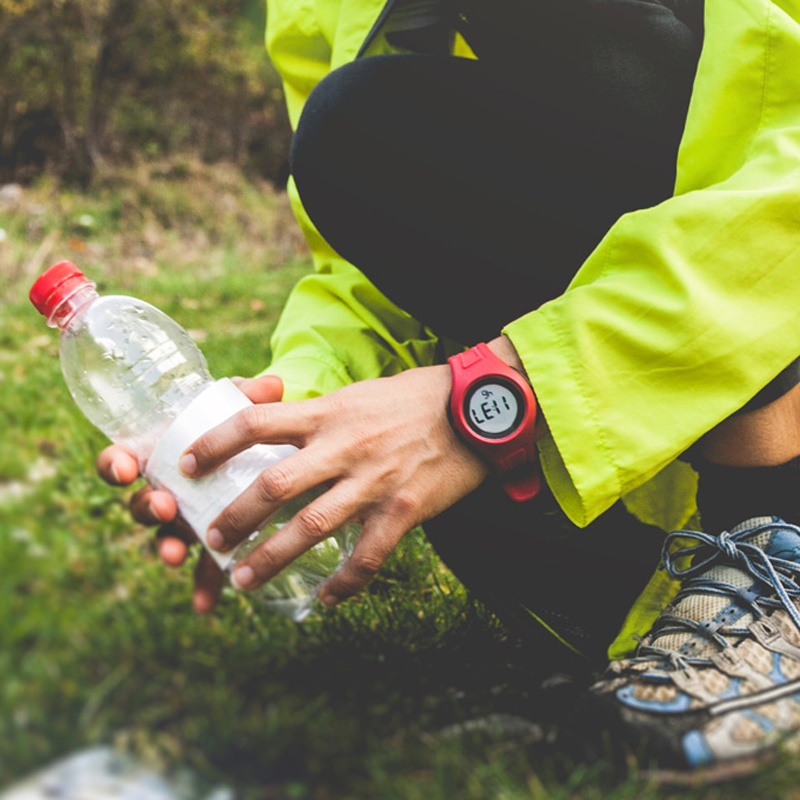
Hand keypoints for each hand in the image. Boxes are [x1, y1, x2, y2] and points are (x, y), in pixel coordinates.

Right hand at [95, 374, 284, 613]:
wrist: (265, 453)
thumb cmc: (244, 426)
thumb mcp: (245, 407)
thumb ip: (252, 395)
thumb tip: (273, 383)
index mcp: (162, 453)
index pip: (123, 458)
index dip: (116, 464)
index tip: (125, 467)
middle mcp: (167, 488)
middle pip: (141, 503)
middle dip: (148, 508)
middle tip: (166, 506)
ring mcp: (187, 518)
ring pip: (166, 537)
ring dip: (166, 546)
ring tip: (175, 555)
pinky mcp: (211, 541)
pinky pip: (202, 566)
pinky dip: (203, 584)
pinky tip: (206, 605)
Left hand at [179, 364, 489, 606]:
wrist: (477, 410)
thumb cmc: (414, 398)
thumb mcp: (358, 394)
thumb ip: (319, 412)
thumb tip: (277, 423)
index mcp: (329, 414)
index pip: (256, 423)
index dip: (215, 444)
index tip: (187, 464)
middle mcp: (345, 447)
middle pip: (274, 486)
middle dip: (234, 518)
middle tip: (209, 541)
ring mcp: (374, 482)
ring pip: (312, 527)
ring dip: (272, 558)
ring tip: (243, 581)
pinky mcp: (404, 510)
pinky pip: (367, 556)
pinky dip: (344, 583)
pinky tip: (326, 601)